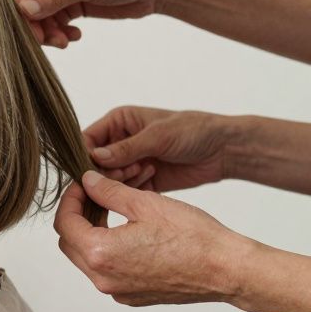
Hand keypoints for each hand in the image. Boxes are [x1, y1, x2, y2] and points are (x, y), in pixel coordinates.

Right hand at [8, 0, 169, 47]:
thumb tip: (24, 8)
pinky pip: (54, 22)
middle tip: (46, 41)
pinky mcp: (72, 3)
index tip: (26, 27)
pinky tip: (74, 36)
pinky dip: (60, 33)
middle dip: (36, 23)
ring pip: (40, 15)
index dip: (20, 5)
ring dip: (49, 32)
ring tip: (64, 41)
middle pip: (28, 1)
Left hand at [55, 171, 246, 306]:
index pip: (64, 224)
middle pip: (70, 243)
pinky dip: (106, 250)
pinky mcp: (131, 296)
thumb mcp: (146, 204)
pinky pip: (106, 271)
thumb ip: (108, 192)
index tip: (81, 185)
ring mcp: (117, 291)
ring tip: (109, 209)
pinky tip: (125, 231)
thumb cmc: (194, 236)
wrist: (227, 270)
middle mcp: (103, 279)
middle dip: (76, 216)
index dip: (69, 200)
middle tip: (92, 195)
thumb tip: (87, 181)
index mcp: (101, 254)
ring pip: (86, 258)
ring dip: (90, 233)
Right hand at [83, 106, 232, 192]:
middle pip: (95, 162)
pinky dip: (134, 189)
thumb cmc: (193, 131)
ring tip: (146, 170)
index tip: (94, 167)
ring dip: (123, 179)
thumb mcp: (158, 136)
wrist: (224, 150)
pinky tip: (152, 177)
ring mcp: (130, 162)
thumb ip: (126, 148)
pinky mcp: (142, 180)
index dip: (87, 154)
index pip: (88, 139)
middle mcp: (120, 142)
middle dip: (107, 170)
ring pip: (109, 179)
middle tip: (127, 171)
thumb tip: (95, 158)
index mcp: (119, 122)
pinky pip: (125, 190)